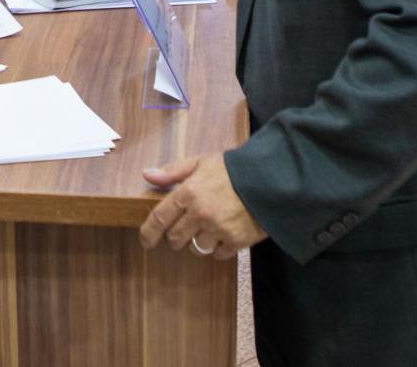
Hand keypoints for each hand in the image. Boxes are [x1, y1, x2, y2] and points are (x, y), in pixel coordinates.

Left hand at [139, 155, 266, 259]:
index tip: (146, 241)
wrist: (270, 178)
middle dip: (176, 237)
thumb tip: (147, 175)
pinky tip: (224, 234)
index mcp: (188, 193)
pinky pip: (218, 254)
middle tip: (185, 229)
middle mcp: (200, 214)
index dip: (148, 233)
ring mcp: (218, 229)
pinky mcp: (236, 241)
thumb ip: (173, 171)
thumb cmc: (233, 168)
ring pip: (196, 248)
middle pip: (176, 238)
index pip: (159, 218)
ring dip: (198, 242)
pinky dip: (218, 248)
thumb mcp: (201, 162)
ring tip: (209, 228)